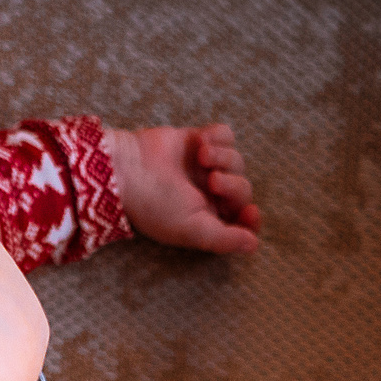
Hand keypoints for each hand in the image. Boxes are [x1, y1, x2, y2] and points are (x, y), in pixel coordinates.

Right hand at [107, 123, 259, 253]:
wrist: (127, 168)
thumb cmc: (155, 205)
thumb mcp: (191, 230)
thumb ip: (224, 240)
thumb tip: (253, 245)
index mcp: (206, 218)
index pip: (241, 220)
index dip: (251, 218)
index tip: (251, 211)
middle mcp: (208, 194)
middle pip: (243, 188)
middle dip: (233, 184)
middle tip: (213, 181)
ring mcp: (204, 166)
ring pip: (237, 160)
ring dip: (224, 157)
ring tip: (202, 156)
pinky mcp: (197, 140)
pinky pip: (225, 135)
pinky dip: (219, 137)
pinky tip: (201, 142)